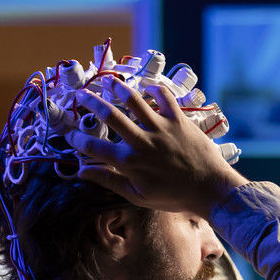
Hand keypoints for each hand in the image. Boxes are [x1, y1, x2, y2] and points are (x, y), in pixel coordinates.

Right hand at [69, 82, 246, 217]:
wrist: (210, 190)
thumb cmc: (173, 197)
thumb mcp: (137, 196)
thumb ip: (109, 181)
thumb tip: (82, 172)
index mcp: (129, 163)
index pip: (94, 148)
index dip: (78, 140)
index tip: (70, 134)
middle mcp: (142, 142)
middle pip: (109, 115)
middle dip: (90, 102)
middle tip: (80, 95)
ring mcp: (161, 128)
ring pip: (135, 100)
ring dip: (118, 89)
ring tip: (109, 83)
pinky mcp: (179, 120)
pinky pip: (165, 97)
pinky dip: (155, 89)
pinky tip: (148, 87)